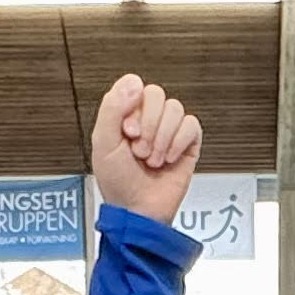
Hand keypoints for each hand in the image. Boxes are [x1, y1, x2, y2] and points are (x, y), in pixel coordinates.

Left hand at [90, 72, 202, 224]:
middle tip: (139, 150)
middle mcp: (148, 119)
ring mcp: (169, 130)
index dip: (132, 106)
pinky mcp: (188, 143)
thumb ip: (112, 108)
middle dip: (148, 125)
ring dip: (162, 138)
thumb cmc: (118, 183)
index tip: (127, 131)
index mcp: (125, 115)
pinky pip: (191, 126)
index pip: (135, 86)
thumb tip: (133, 83)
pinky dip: (178, 143)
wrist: (139, 211)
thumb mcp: (103, 144)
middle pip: (157, 94)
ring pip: (175, 108)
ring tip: (152, 159)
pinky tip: (168, 159)